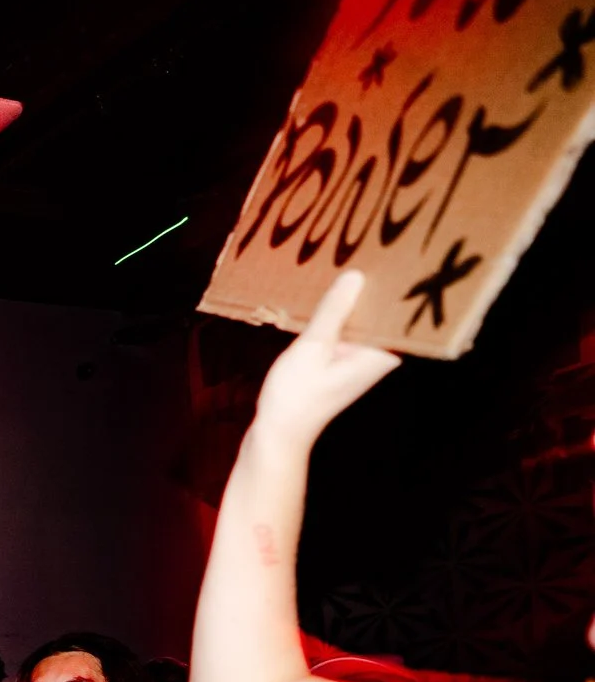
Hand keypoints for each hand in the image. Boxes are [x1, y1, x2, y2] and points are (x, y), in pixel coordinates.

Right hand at [249, 270, 400, 451]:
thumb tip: (356, 276)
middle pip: (383, 313)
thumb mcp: (312, 348)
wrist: (278, 435)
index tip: (404, 253)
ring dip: (355, 299)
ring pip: (364, 320)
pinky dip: (340, 315)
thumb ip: (333, 311)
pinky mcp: (345, 362)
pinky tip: (331, 295)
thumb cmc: (295, 398)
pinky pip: (348, 330)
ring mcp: (362, 360)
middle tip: (374, 246)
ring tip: (354, 261)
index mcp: (381, 354)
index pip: (400, 312)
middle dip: (376, 286)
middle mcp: (379, 356)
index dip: (401, 283)